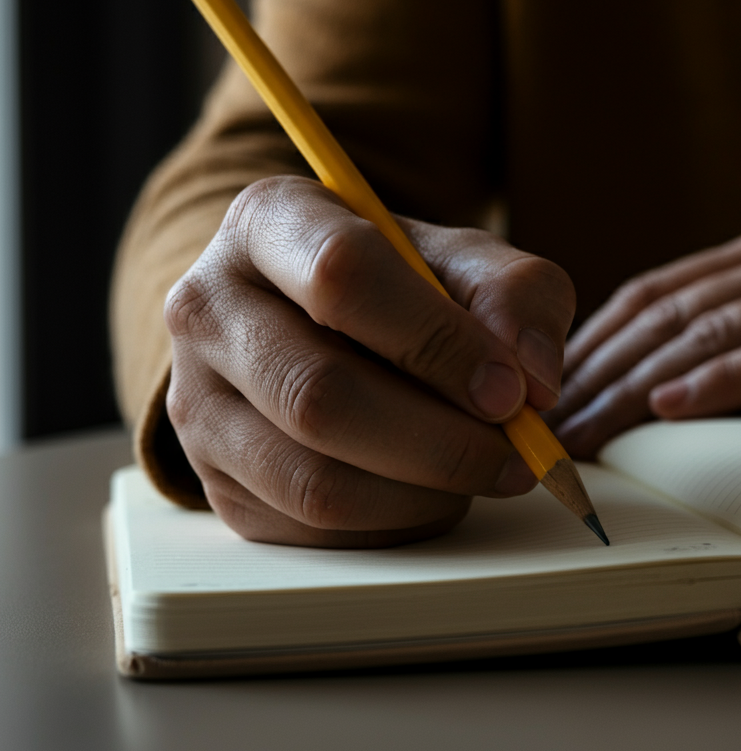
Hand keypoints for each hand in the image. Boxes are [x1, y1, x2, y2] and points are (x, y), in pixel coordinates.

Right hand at [164, 175, 574, 546]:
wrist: (315, 324)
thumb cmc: (397, 287)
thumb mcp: (464, 261)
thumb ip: (515, 294)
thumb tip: (533, 380)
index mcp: (269, 223)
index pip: (344, 274)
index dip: (439, 341)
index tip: (512, 391)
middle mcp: (209, 308)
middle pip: (320, 395)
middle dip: (441, 441)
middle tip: (516, 456)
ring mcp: (196, 401)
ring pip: (312, 479)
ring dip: (422, 492)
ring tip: (479, 472)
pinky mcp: (214, 479)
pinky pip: (309, 528)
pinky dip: (392, 524)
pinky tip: (429, 492)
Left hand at [551, 214, 740, 456]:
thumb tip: (662, 391)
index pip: (662, 289)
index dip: (597, 339)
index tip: (551, 388)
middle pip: (671, 307)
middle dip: (600, 366)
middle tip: (545, 420)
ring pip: (712, 330)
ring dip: (637, 384)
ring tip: (584, 428)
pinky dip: (720, 380)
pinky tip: (670, 406)